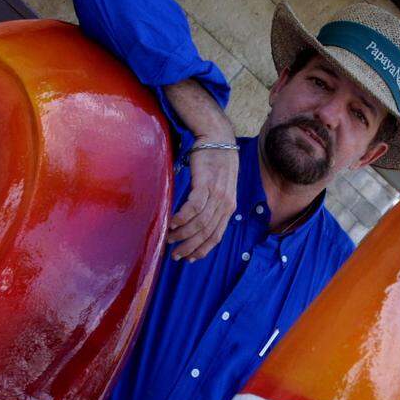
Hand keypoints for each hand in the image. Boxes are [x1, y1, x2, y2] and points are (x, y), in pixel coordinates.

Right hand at [167, 143, 237, 261]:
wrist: (218, 140)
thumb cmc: (215, 165)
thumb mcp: (220, 188)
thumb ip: (212, 206)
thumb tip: (197, 225)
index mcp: (229, 208)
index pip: (216, 236)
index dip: (202, 250)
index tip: (188, 259)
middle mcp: (225, 204)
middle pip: (206, 233)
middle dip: (190, 247)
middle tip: (174, 254)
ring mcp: (217, 194)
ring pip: (200, 222)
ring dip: (183, 234)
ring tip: (170, 238)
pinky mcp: (205, 183)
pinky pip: (194, 206)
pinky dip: (183, 217)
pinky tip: (173, 223)